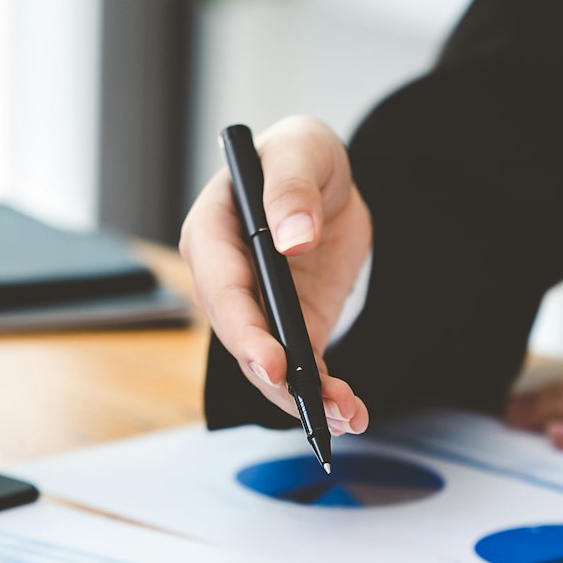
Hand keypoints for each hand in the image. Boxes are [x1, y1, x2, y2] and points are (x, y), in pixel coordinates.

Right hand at [179, 115, 370, 432]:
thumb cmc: (300, 157)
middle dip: (273, 375)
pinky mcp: (288, 330)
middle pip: (239, 337)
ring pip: (266, 365)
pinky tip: (351, 411)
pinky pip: (298, 370)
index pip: (220, 286)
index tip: (272, 359)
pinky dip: (322, 394)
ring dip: (301, 397)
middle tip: (311, 403)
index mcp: (212, 231)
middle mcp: (223, 279)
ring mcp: (254, 311)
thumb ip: (292, 187)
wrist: (327, 183)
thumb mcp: (301, 149)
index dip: (243, 327)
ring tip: (345, 414)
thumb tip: (292, 236)